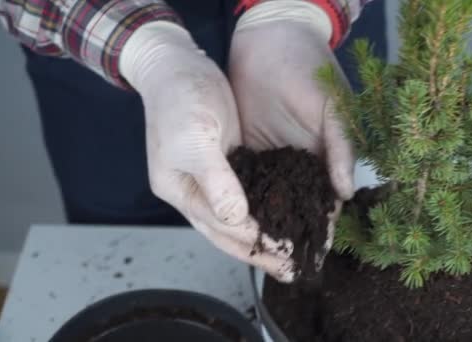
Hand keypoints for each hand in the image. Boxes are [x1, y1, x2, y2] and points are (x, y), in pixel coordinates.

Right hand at [119, 22, 294, 281]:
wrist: (177, 66)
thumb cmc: (180, 99)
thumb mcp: (195, 138)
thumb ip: (215, 180)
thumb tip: (235, 218)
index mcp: (180, 190)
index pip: (219, 225)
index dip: (252, 240)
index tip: (284, 252)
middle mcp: (195, 192)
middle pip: (230, 232)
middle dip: (262, 252)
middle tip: (293, 270)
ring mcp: (211, 180)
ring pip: (241, 217)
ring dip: (267, 236)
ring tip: (294, 253)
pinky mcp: (229, 164)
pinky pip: (250, 195)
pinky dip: (267, 209)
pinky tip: (287, 216)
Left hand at [229, 2, 355, 271]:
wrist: (270, 36)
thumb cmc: (309, 66)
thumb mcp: (331, 104)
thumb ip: (342, 146)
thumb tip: (346, 192)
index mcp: (328, 156)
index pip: (326, 203)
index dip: (320, 230)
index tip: (311, 258)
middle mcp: (302, 163)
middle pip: (296, 210)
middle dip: (288, 238)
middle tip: (281, 269)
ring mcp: (276, 158)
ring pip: (270, 202)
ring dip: (264, 226)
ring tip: (256, 255)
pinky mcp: (250, 149)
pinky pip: (247, 182)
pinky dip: (242, 203)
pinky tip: (233, 223)